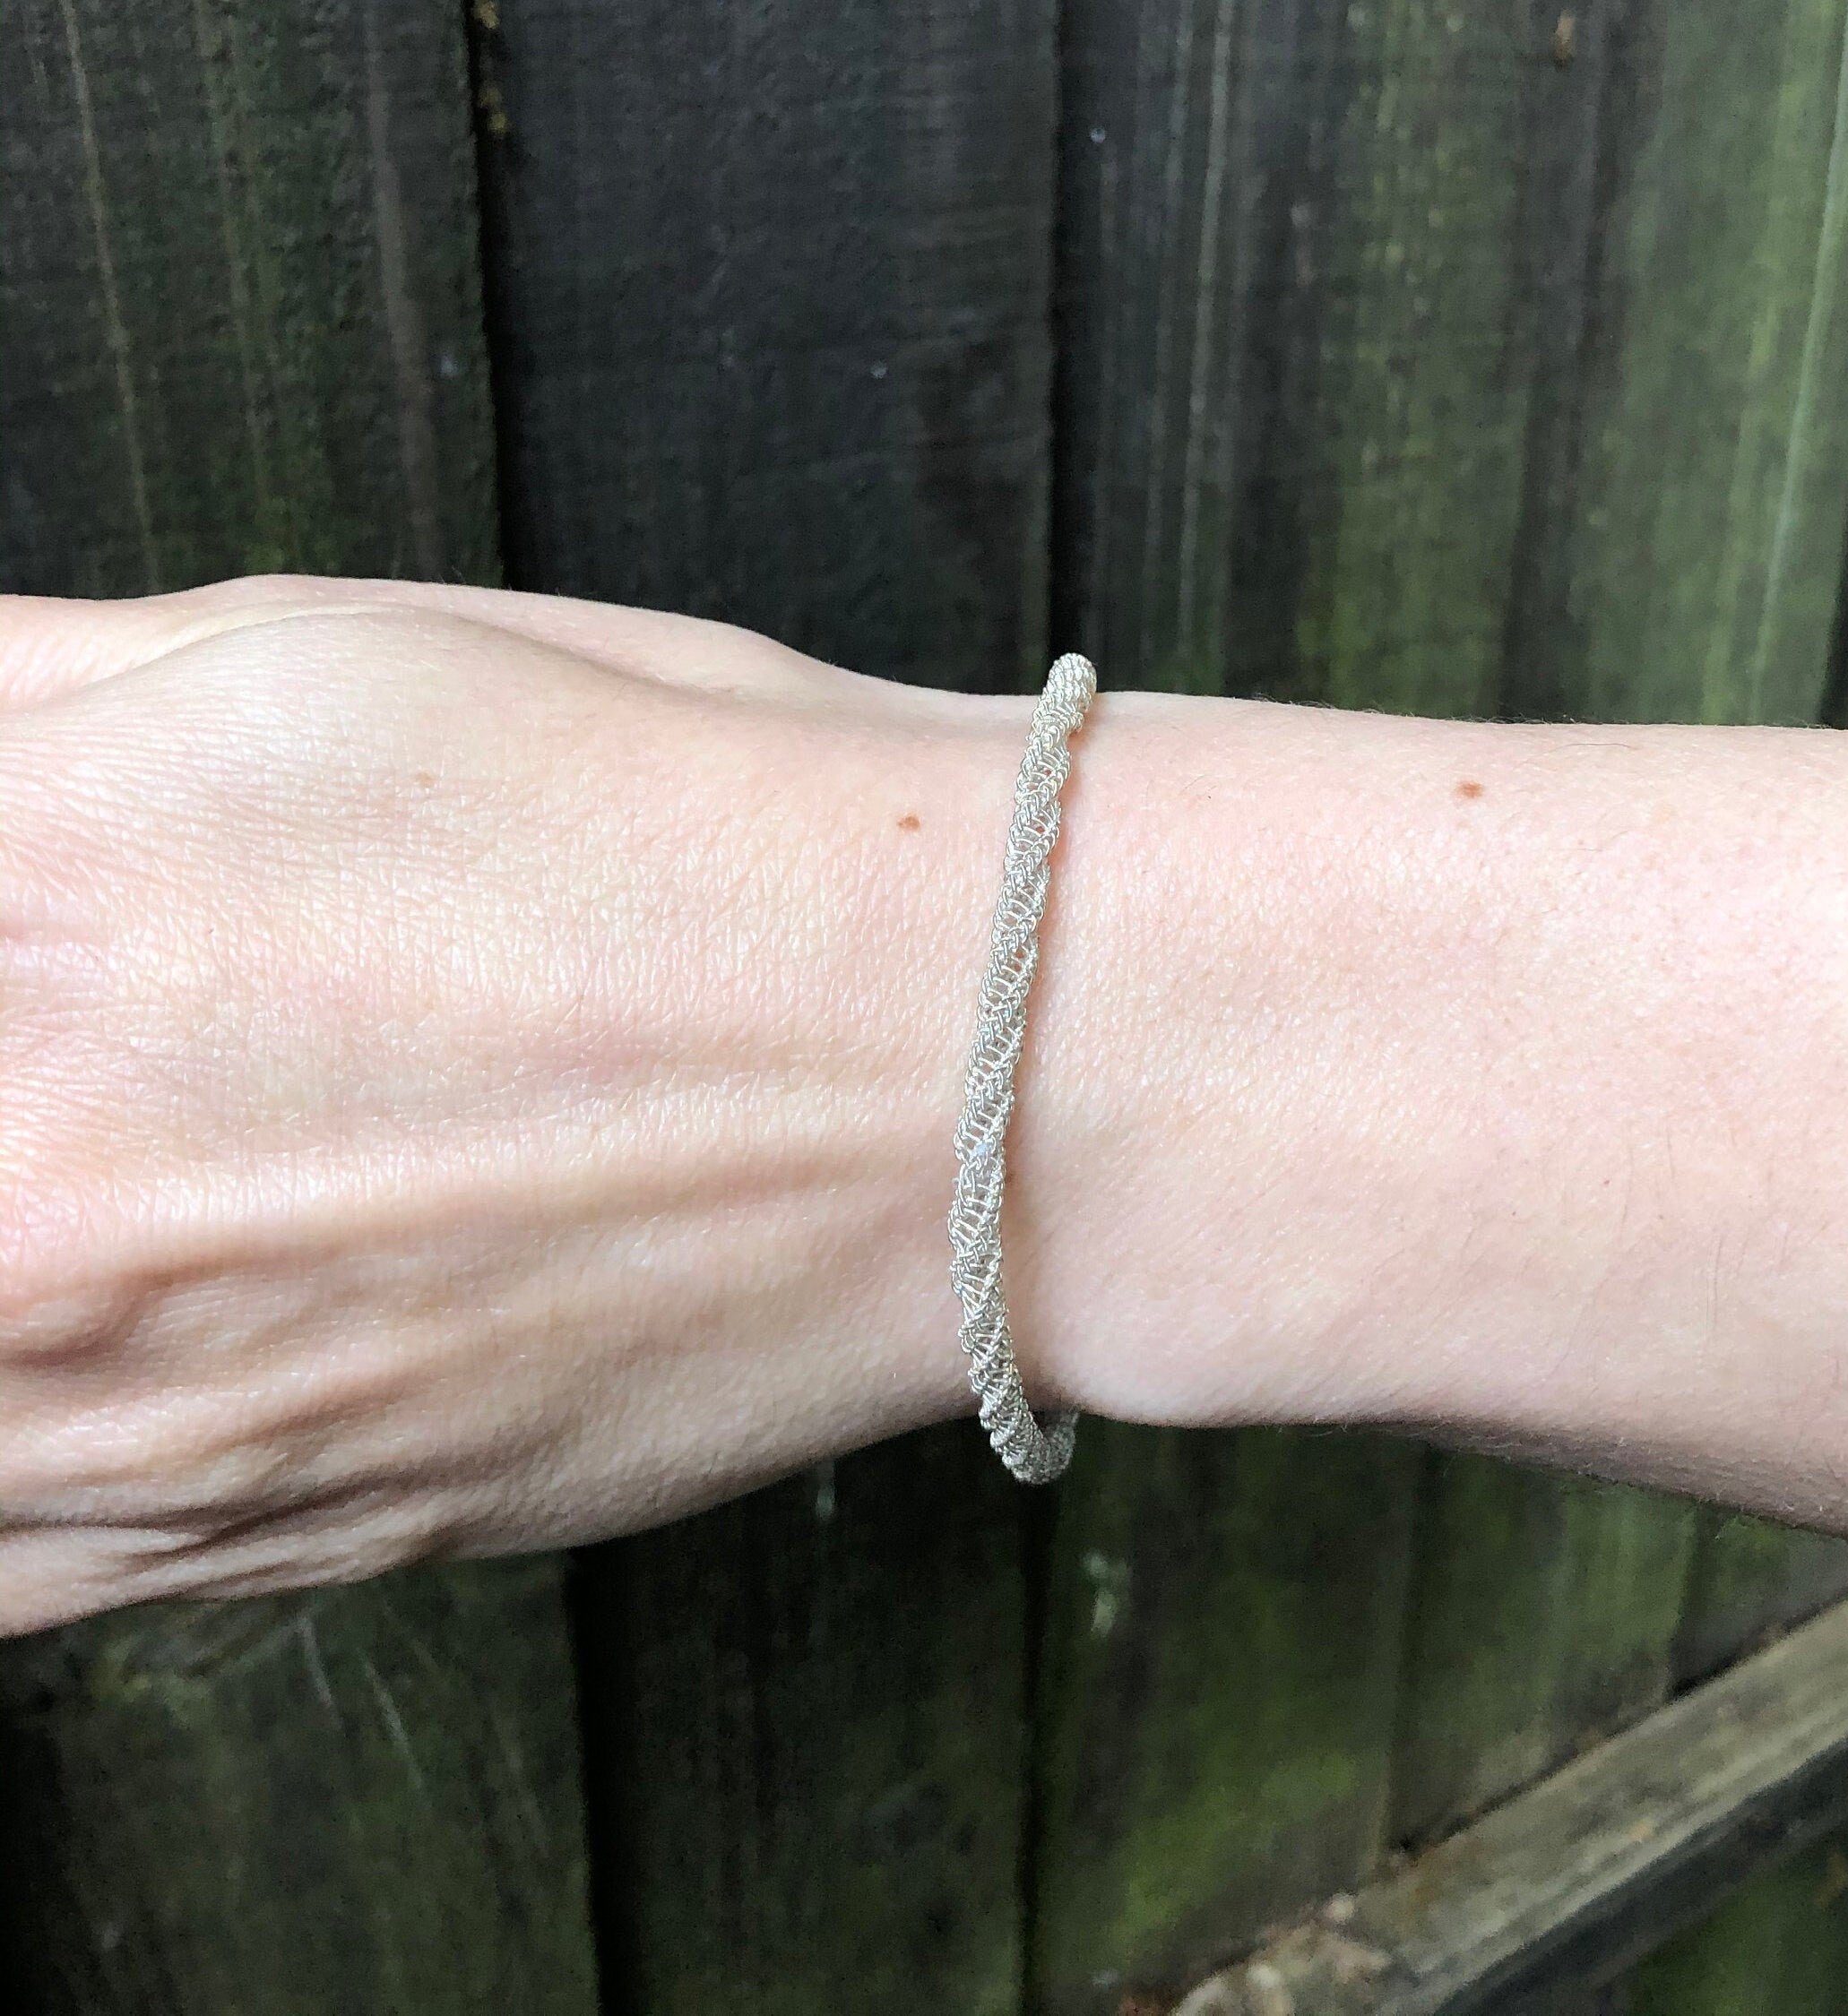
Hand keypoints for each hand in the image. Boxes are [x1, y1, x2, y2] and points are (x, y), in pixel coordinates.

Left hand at [0, 575, 1032, 1632]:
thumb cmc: (710, 839)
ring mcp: (140, 1412)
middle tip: (125, 1050)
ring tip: (139, 1182)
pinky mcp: (259, 1544)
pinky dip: (12, 1441)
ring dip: (22, 1265)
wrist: (979, 1088)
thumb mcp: (332, 661)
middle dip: (32, 1067)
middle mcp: (45, 1183)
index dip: (13, 897)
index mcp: (49, 879)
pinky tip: (87, 1338)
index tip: (53, 926)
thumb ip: (28, 696)